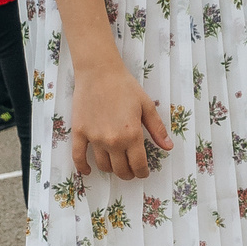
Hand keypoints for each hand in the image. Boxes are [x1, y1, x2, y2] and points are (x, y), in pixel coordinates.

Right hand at [70, 63, 172, 181]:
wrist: (99, 72)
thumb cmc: (125, 86)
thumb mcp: (147, 106)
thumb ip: (157, 129)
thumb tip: (168, 147)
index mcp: (132, 135)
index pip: (138, 165)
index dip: (142, 173)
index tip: (143, 172)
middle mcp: (113, 141)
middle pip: (120, 170)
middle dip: (128, 174)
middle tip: (130, 170)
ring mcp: (94, 138)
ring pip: (103, 165)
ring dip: (111, 170)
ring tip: (115, 165)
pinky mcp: (79, 132)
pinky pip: (78, 156)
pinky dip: (83, 167)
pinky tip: (88, 171)